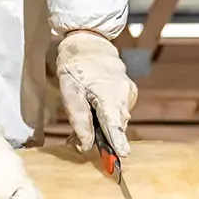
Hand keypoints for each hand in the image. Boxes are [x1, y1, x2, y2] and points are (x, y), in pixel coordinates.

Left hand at [56, 31, 137, 157]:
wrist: (90, 42)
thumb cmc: (76, 64)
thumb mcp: (69, 90)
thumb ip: (78, 118)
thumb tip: (86, 144)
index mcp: (109, 94)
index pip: (114, 124)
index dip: (117, 142)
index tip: (122, 156)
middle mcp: (124, 95)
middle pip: (115, 125)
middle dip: (100, 138)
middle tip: (76, 143)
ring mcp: (129, 94)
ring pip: (116, 119)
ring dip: (101, 127)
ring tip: (80, 127)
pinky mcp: (128, 93)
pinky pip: (117, 111)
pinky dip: (106, 116)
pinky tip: (91, 112)